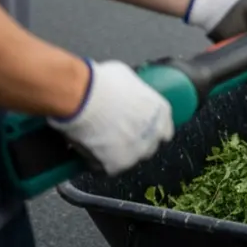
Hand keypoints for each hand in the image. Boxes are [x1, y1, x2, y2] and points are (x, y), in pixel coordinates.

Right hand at [48, 59, 173, 175]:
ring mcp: (137, 151)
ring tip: (97, 142)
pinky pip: (107, 168)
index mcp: (161, 111)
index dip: (149, 130)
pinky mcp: (117, 164)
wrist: (83, 97)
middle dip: (134, 143)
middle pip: (148, 146)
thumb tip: (125, 93)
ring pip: (129, 159)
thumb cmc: (102, 82)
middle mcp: (154, 132)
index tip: (136, 128)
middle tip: (113, 135)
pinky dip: (97, 162)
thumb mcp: (127, 78)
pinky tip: (88, 150)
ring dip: (116, 153)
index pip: (164, 129)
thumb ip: (133, 92)